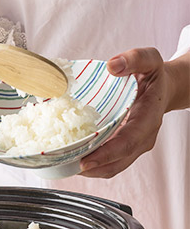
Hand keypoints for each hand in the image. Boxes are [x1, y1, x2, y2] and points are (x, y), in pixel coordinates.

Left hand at [79, 48, 176, 178]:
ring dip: (91, 170)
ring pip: (113, 166)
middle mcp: (143, 137)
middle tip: (66, 165)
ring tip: (65, 164)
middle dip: (93, 167)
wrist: (163, 88)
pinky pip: (110, 161)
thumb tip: (113, 66)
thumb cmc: (154, 75)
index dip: (106, 154)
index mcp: (149, 118)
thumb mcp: (149, 60)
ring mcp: (134, 144)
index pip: (128, 142)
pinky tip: (73, 157)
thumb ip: (134, 59)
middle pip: (118, 161)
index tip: (86, 161)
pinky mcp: (125, 146)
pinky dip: (92, 163)